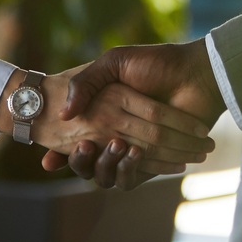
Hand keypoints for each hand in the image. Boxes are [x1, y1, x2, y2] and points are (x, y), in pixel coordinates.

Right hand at [40, 41, 224, 189]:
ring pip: (106, 174)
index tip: (46, 155)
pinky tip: (134, 154)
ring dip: (105, 166)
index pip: (73, 136)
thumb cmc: (155, 64)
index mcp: (102, 112)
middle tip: (83, 145)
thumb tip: (64, 113)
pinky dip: (130, 171)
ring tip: (117, 145)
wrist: (195, 75)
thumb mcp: (115, 62)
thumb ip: (87, 82)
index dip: (57, 148)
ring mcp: (132, 151)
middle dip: (79, 159)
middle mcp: (114, 134)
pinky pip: (130, 179)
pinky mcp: (150, 165)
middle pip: (87, 160)